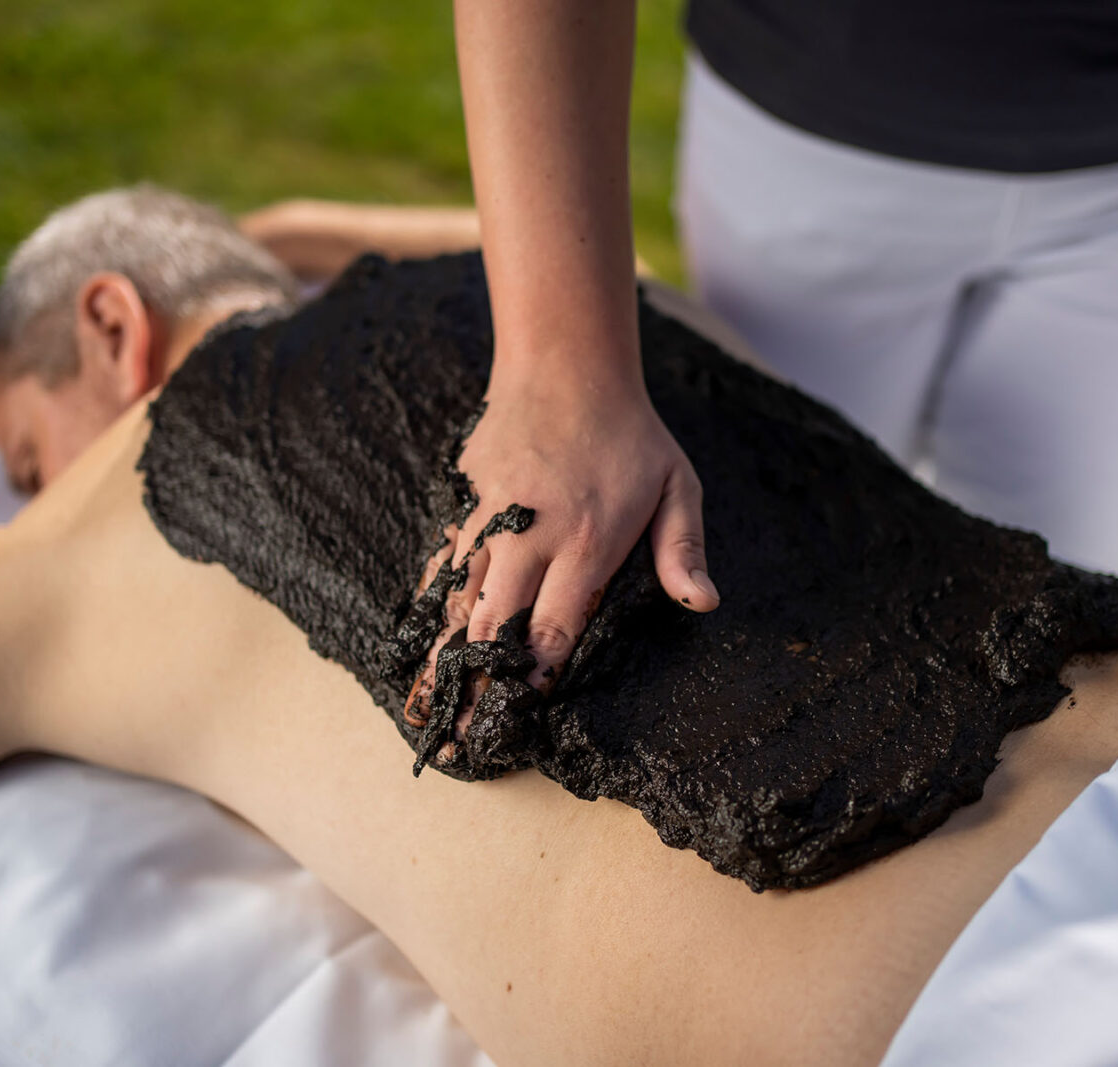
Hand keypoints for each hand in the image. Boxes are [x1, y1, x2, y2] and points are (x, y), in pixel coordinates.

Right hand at [407, 363, 716, 722]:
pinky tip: (416, 644)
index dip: (534, 673)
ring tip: (425, 708)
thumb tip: (702, 603)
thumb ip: (682, 548)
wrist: (565, 365)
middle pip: (495, 621)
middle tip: (461, 735)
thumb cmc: (630, 434)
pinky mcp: (467, 504)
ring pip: (459, 597)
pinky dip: (428, 607)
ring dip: (442, 655)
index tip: (520, 713)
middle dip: (478, 682)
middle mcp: (532, 533)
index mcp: (588, 538)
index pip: (555, 622)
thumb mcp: (677, 484)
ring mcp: (492, 518)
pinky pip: (443, 564)